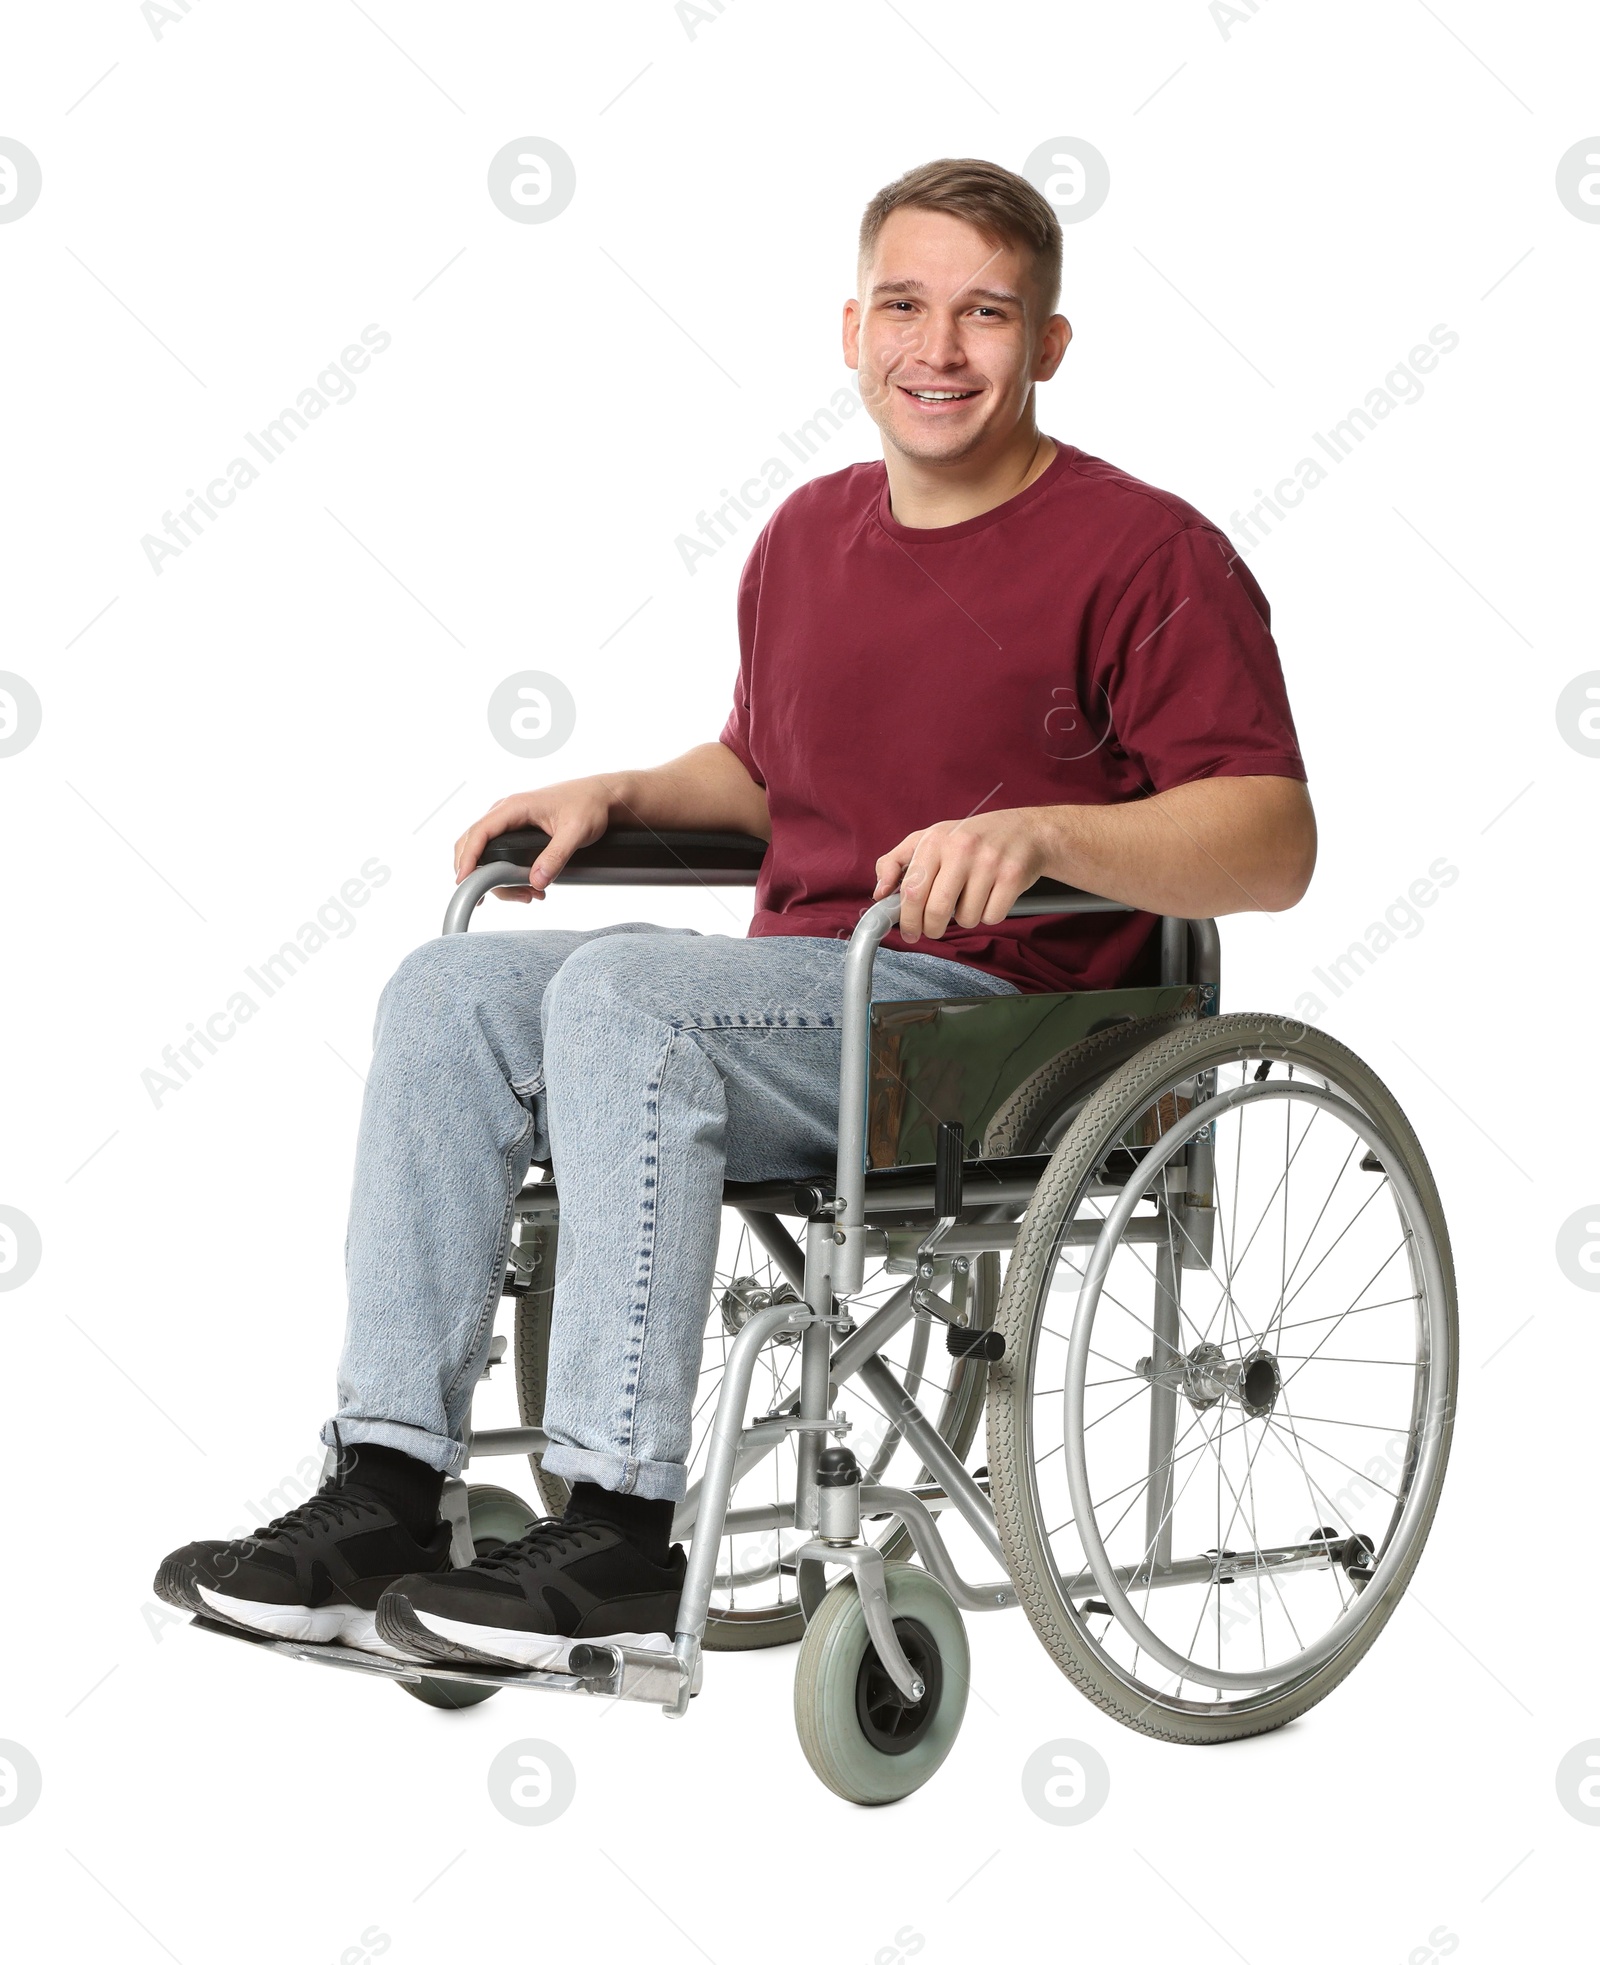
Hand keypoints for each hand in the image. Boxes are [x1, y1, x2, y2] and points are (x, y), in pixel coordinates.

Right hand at [453, 777, 614, 902]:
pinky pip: (498, 852)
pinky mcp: (516, 830)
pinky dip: (506, 873)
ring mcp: (509, 821)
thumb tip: (536, 881)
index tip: (463, 882)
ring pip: (486, 853)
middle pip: (473, 845)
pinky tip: (528, 887)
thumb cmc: (589, 806)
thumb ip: (556, 856)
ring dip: (501, 879)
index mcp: (514, 807)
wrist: (601, 797)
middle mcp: (506, 812)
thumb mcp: (576, 832)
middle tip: (508, 897)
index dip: (467, 859)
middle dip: (483, 875)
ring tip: (530, 895)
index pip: (478, 833)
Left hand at [872, 809, 1048, 941]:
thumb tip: (879, 894)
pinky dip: (989, 915)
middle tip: (934, 929)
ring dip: (965, 919)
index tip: (909, 932)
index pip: (912, 890)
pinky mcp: (1013, 876)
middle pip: (936, 910)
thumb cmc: (970, 838)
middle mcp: (961, 848)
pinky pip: (991, 917)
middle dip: (932, 929)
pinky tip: (990, 896)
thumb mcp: (929, 839)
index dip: (907, 919)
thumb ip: (896, 862)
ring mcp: (989, 862)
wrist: (1025, 830)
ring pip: (966, 918)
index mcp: (935, 840)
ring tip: (970, 898)